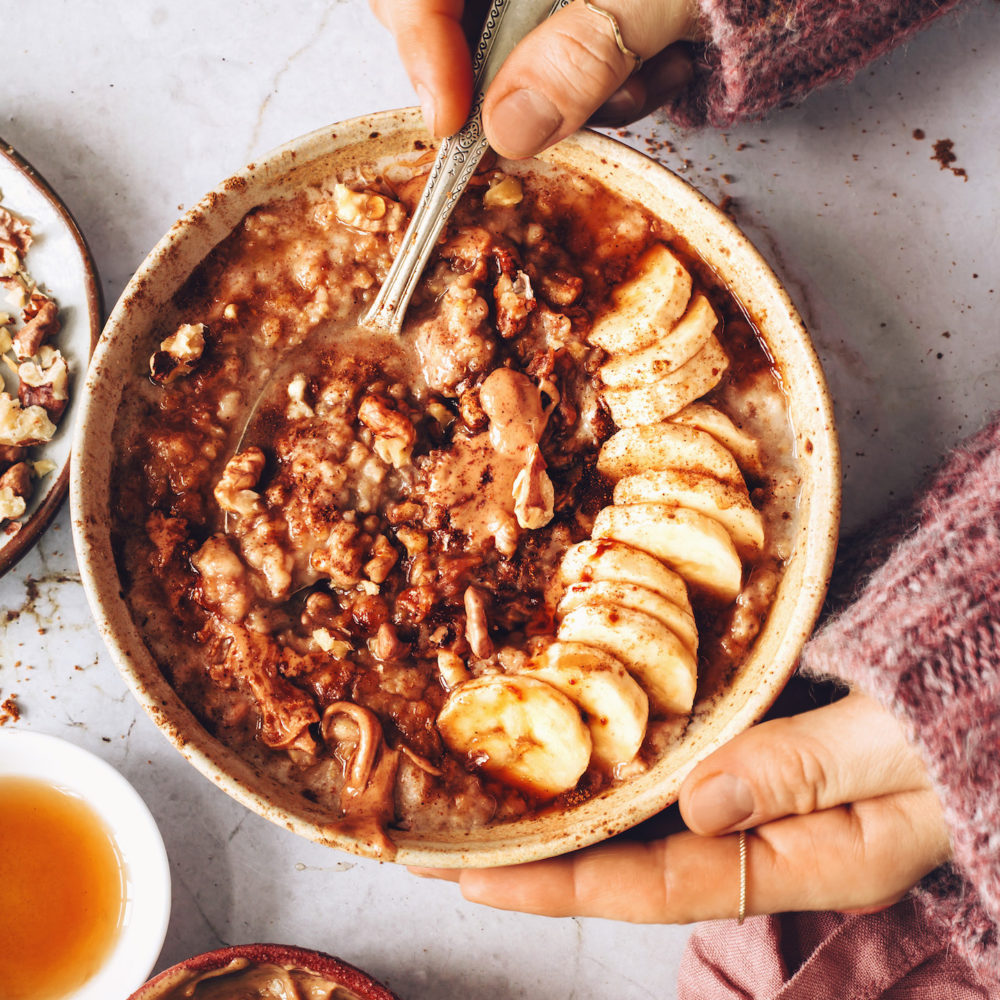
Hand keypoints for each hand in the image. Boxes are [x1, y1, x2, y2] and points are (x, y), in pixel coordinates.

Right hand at [370, 0, 701, 158]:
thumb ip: (586, 51)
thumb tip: (506, 130)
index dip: (422, 42)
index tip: (452, 121)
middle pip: (454, 15)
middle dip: (516, 77)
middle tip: (571, 105)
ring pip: (514, 50)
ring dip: (583, 88)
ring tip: (654, 73)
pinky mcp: (582, 11)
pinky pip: (563, 57)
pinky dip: (613, 79)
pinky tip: (666, 62)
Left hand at [410, 692, 951, 920]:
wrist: (993, 666)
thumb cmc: (969, 712)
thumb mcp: (897, 746)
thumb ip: (804, 772)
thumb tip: (697, 803)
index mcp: (806, 855)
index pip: (661, 884)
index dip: (564, 882)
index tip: (477, 877)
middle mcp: (773, 833)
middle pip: (640, 858)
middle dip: (546, 854)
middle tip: (454, 841)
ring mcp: (767, 790)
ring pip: (652, 814)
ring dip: (576, 807)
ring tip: (494, 795)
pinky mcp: (765, 742)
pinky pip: (680, 761)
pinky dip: (623, 757)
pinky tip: (579, 741)